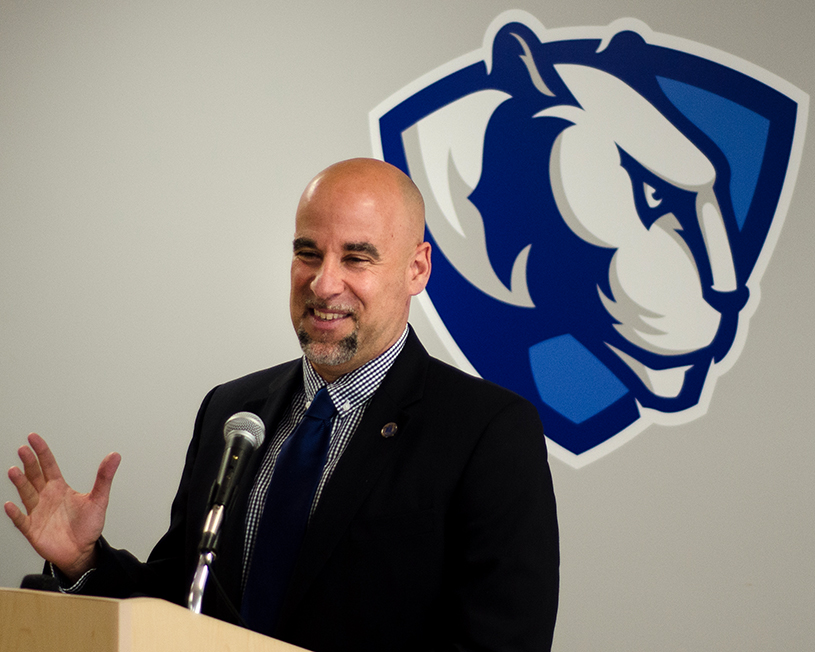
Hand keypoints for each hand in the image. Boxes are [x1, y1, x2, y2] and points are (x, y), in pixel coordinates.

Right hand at [5, 433, 120, 582]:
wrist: (82, 551)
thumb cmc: (88, 526)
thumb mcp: (99, 499)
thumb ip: (104, 477)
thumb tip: (115, 455)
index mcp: (59, 488)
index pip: (48, 465)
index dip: (41, 452)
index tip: (33, 438)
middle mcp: (46, 497)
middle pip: (35, 476)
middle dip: (29, 463)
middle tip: (23, 449)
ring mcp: (37, 512)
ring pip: (27, 494)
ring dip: (20, 483)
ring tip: (14, 471)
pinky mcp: (33, 529)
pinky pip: (21, 520)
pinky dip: (15, 513)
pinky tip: (10, 504)